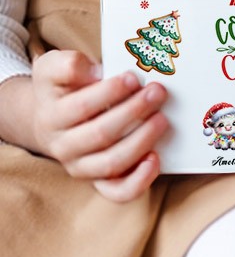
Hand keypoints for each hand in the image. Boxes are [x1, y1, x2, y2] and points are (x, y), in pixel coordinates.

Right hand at [4, 50, 167, 201]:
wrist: (51, 116)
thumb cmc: (62, 87)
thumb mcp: (54, 67)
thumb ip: (68, 65)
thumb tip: (95, 72)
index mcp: (53, 117)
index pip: (81, 107)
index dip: (109, 93)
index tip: (132, 78)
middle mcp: (65, 147)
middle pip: (100, 135)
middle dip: (133, 112)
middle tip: (157, 92)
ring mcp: (83, 167)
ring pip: (111, 163)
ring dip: (141, 141)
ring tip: (161, 119)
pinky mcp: (100, 180)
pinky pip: (118, 191)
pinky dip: (138, 180)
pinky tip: (155, 159)